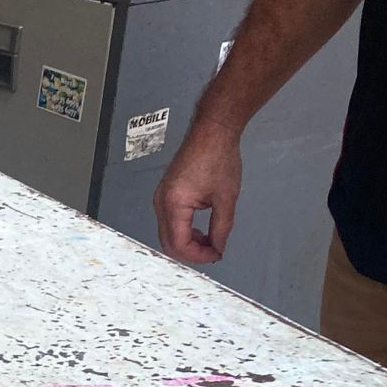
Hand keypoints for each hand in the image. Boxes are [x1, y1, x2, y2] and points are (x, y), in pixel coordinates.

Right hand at [153, 119, 242, 265]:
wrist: (212, 131)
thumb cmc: (217, 154)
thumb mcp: (226, 198)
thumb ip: (221, 229)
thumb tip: (217, 247)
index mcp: (174, 203)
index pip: (179, 244)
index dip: (198, 256)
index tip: (215, 255)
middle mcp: (162, 202)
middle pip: (169, 243)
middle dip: (191, 252)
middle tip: (212, 252)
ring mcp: (161, 197)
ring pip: (168, 234)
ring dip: (187, 242)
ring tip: (209, 240)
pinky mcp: (165, 194)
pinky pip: (169, 222)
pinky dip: (184, 230)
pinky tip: (200, 228)